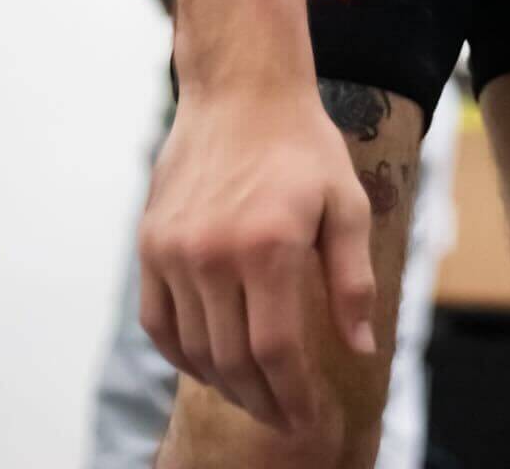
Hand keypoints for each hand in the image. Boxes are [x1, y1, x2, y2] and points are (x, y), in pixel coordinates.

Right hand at [138, 81, 376, 435]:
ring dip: (224, 383)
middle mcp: (213, 254)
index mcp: (268, 246)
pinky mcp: (150, 242)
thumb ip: (351, 280)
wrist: (240, 88)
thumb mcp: (346, 203)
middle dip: (263, 402)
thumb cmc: (302, 144)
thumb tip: (359, 348)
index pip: (275, 352)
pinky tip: (207, 363)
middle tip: (285, 418)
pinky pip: (157, 322)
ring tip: (254, 394)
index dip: (293, 397)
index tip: (310, 421)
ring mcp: (174, 250)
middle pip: (232, 360)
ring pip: (193, 349)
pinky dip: (181, 354)